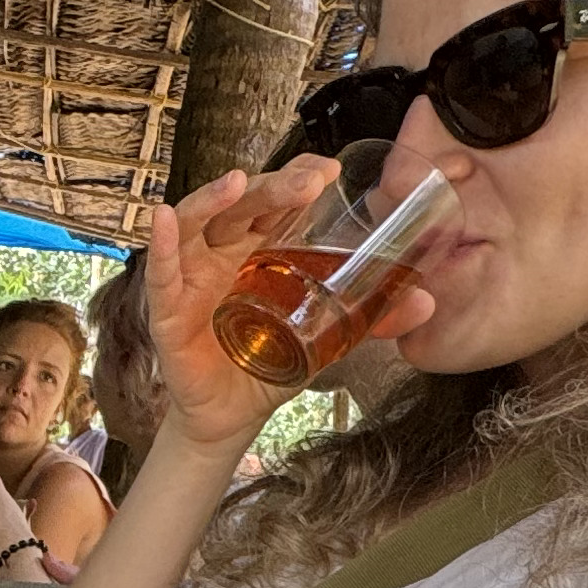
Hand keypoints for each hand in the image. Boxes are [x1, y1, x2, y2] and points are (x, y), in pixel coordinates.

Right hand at [140, 157, 437, 454]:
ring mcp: (193, 276)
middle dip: (272, 187)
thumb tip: (427, 303)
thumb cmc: (272, 362)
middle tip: (306, 182)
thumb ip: (373, 318)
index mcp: (262, 248)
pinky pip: (160, 272)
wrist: (234, 417)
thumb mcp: (328, 338)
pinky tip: (162, 218)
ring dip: (213, 199)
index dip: (298, 180)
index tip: (327, 171)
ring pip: (197, 223)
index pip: (277, 202)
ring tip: (236, 182)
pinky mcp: (168, 309)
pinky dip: (160, 245)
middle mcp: (225, 252)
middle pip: (242, 205)